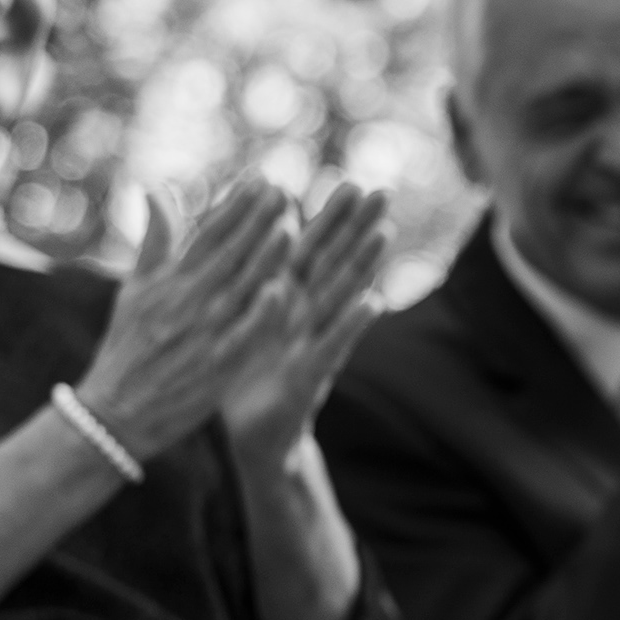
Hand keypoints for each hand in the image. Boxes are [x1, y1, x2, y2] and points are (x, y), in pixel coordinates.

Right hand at [80, 179, 297, 459]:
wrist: (117, 412)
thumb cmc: (128, 346)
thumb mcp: (135, 289)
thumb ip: (153, 240)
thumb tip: (153, 187)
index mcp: (170, 281)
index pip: (209, 235)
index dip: (236, 206)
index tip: (262, 180)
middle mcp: (187, 302)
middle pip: (228, 255)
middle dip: (255, 222)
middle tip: (283, 192)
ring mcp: (202, 334)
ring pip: (238, 289)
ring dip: (263, 258)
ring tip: (288, 227)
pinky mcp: (215, 367)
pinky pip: (241, 337)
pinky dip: (258, 315)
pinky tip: (280, 292)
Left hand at [219, 182, 392, 464]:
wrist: (249, 438)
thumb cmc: (241, 377)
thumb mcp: (234, 321)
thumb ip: (236, 277)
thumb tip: (237, 239)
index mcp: (280, 299)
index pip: (308, 249)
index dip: (329, 218)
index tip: (350, 181)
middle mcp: (304, 317)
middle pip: (333, 263)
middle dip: (356, 228)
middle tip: (382, 191)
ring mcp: (311, 344)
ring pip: (340, 296)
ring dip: (363, 264)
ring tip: (385, 231)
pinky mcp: (309, 376)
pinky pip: (331, 346)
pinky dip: (351, 325)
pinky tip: (373, 303)